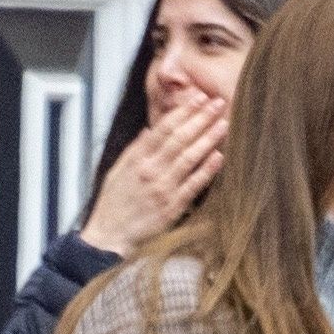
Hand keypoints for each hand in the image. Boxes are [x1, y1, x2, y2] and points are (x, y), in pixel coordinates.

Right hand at [79, 94, 227, 254]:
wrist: (110, 235)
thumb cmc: (113, 203)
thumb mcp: (117, 171)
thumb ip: (135, 149)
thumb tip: (149, 130)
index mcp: (137, 159)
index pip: (164, 128)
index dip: (184, 111)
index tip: (199, 98)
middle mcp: (151, 170)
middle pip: (179, 138)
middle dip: (200, 118)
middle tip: (218, 103)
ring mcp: (163, 189)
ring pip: (189, 158)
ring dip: (208, 139)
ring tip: (224, 123)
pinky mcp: (172, 208)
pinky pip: (193, 185)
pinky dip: (207, 170)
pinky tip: (220, 156)